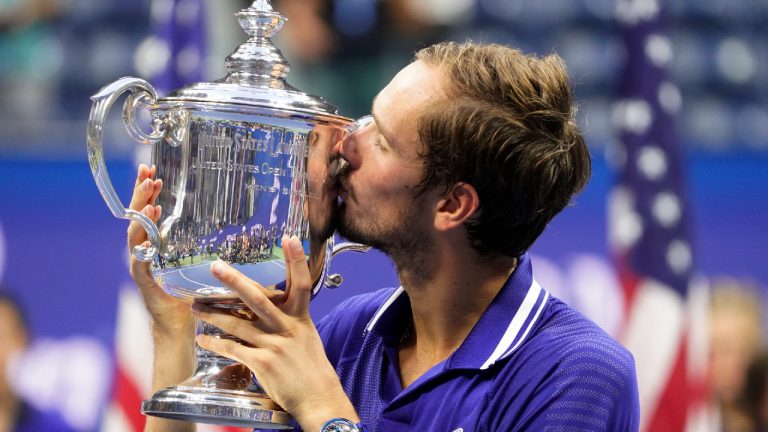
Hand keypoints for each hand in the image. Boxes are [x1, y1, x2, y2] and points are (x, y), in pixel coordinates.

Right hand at [127, 164, 193, 334]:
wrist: (180, 325)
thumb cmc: (193, 292)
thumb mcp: (200, 261)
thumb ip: (208, 243)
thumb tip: (241, 222)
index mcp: (156, 243)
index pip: (147, 211)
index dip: (147, 192)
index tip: (152, 171)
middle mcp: (144, 251)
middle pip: (137, 217)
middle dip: (141, 195)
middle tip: (147, 175)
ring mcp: (141, 266)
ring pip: (135, 236)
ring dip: (141, 218)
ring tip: (151, 203)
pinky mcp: (145, 283)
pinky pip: (139, 263)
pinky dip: (142, 250)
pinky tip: (148, 237)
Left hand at [193, 236, 358, 429]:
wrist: (318, 397)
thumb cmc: (311, 368)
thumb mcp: (306, 336)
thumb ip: (288, 320)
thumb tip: (268, 307)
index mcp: (300, 318)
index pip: (301, 283)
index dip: (296, 260)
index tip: (290, 238)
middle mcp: (287, 327)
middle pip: (258, 298)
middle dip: (234, 281)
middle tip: (215, 267)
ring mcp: (274, 345)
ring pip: (237, 323)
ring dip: (213, 314)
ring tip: (195, 306)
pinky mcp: (262, 363)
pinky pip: (232, 349)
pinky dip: (215, 343)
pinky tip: (203, 339)